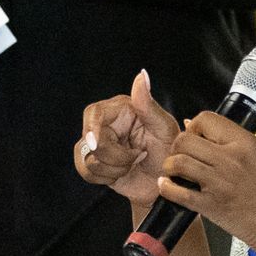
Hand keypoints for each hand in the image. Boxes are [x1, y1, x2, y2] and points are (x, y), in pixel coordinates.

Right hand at [76, 70, 179, 209]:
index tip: (97, 143)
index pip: (94, 113)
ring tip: (133, 165)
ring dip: (113, 168)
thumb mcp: (164, 128)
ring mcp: (99, 146)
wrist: (169, 180)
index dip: (91, 127)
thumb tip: (141, 75)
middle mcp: (107, 125)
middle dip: (115, 156)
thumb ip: (148, 104)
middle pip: (89, 140)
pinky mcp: (96, 165)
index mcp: (121, 110)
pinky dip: (104, 177)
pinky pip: (85, 172)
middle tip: (139, 155)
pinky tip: (122, 174)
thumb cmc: (170, 151)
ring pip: (87, 158)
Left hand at [157, 111, 255, 251]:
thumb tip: (194, 125)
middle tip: (180, 156)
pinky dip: (167, 188)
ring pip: (178, 162)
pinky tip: (168, 187)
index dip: (194, 127)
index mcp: (245, 142)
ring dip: (169, 167)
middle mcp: (231, 159)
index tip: (195, 138)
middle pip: (185, 140)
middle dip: (177, 147)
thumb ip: (230, 142)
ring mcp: (220, 182)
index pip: (206, 119)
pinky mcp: (212, 205)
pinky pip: (178, 192)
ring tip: (173, 172)